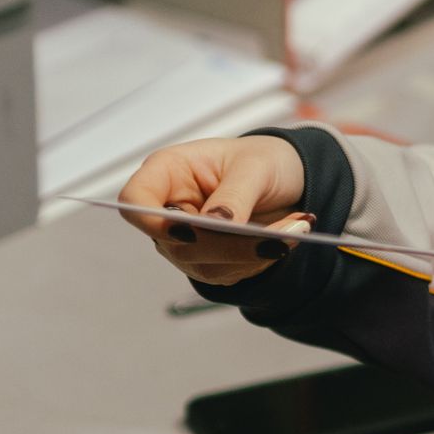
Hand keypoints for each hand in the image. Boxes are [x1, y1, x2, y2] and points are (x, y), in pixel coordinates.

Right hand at [116, 134, 310, 284]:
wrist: (287, 179)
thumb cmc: (263, 160)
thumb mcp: (255, 167)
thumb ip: (233, 195)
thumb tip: (216, 225)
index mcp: (167, 172)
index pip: (135, 202)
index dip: (153, 221)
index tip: (190, 230)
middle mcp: (169, 209)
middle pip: (175, 243)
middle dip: (230, 244)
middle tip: (280, 236)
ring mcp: (185, 240)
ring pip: (205, 265)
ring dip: (254, 253)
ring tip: (298, 227)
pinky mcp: (208, 261)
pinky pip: (228, 274)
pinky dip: (261, 260)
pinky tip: (289, 238)